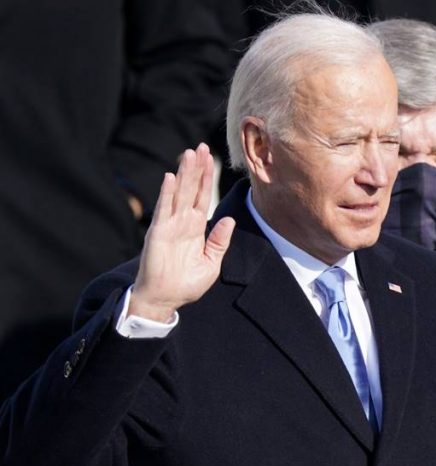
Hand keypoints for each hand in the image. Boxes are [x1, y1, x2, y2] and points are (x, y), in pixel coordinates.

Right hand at [129, 143, 234, 321]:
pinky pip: (164, 210)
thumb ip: (219, 241)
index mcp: (196, 228)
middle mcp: (183, 222)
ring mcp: (170, 225)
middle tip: (202, 146)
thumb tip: (228, 219)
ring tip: (190, 153)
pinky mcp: (158, 233)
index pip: (203, 196)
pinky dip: (167, 193)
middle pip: (192, 189)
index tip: (212, 158)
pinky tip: (171, 177)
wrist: (165, 299)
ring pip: (179, 194)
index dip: (207, 178)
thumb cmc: (186, 284)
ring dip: (184, 174)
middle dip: (197, 169)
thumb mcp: (211, 263)